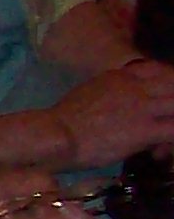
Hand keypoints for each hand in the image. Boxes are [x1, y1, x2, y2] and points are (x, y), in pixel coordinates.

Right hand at [46, 58, 173, 165]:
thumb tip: (119, 101)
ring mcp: (142, 107)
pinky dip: (172, 139)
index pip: (158, 70)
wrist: (56, 134)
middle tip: (166, 116)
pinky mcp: (145, 130)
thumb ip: (111, 92)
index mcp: (121, 77)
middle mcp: (136, 87)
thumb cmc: (64, 119)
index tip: (165, 95)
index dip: (167, 81)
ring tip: (166, 133)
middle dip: (173, 100)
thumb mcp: (89, 93)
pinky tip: (162, 149)